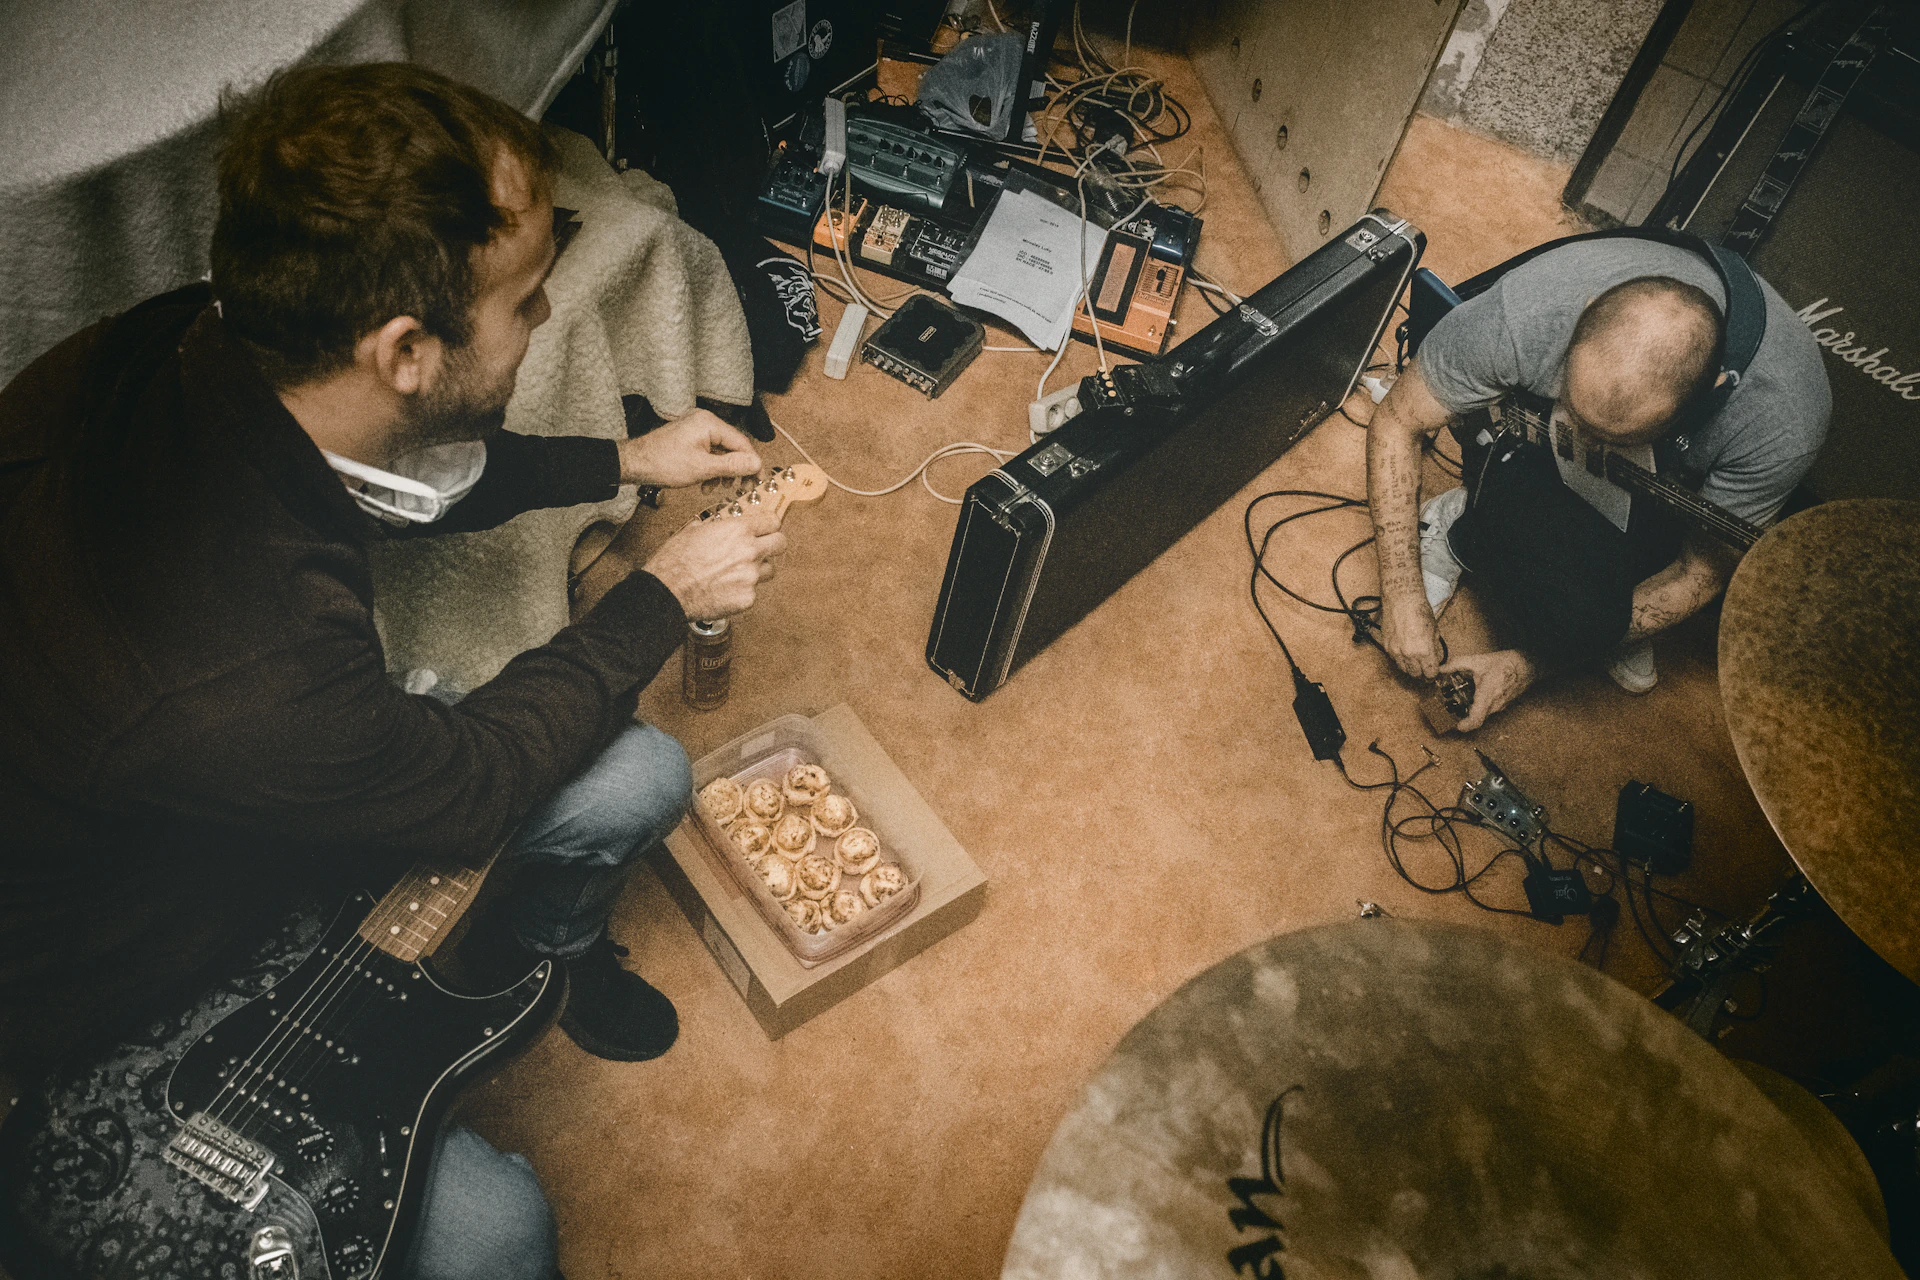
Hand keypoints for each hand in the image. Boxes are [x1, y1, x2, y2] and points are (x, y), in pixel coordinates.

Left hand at [619, 409, 761, 488]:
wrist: (634, 463)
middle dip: (736, 470)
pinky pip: (709, 452)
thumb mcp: (702, 468)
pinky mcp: (690, 438)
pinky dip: (711, 468)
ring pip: (721, 452)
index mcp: (709, 424)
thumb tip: (756, 464)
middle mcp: (705, 421)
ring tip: (716, 488)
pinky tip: (705, 484)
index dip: (751, 464)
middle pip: (733, 447)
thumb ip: (732, 465)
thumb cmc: (662, 463)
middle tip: (742, 487)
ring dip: (722, 472)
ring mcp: (696, 429)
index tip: (757, 480)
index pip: (742, 443)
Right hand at [642, 510, 786, 619]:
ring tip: (736, 573)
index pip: (772, 521)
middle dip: (772, 545)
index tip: (766, 528)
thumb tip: (720, 526)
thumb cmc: (675, 561)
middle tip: (761, 549)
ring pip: (769, 570)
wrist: (667, 590)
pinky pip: (753, 592)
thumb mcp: (694, 531)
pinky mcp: (748, 598)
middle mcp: (750, 551)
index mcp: (738, 530)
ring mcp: (751, 576)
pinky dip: (742, 591)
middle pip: (781, 543)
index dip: (769, 525)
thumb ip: (717, 528)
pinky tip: (725, 590)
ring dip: (758, 570)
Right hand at [1381, 592, 1443, 680]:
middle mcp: (1408, 654)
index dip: (1434, 675)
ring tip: (1415, 663)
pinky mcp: (1386, 646)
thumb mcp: (1434, 630)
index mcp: (1424, 651)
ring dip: (1410, 668)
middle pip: (1416, 675)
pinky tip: (1405, 653)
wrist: (1401, 600)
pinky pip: (1394, 660)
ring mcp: (1395, 651)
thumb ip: (1434, 648)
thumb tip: (1435, 658)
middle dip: (1422, 674)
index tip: (1434, 673)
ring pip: (1403, 669)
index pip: (1430, 673)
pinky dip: (1400, 660)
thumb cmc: (1420, 611)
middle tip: (1425, 670)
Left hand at [1441, 649, 1537, 731]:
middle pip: (1476, 718)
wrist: (1527, 666)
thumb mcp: (1478, 660)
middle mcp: (1494, 704)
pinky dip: (1478, 706)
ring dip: (1470, 710)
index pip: (1476, 719)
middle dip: (1462, 715)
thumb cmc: (1506, 664)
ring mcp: (1499, 706)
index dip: (1465, 726)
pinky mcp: (1502, 705)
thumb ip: (1457, 664)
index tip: (1457, 726)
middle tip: (1450, 707)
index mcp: (1488, 694)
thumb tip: (1441, 669)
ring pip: (1481, 714)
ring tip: (1460, 698)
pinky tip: (1474, 693)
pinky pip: (1487, 710)